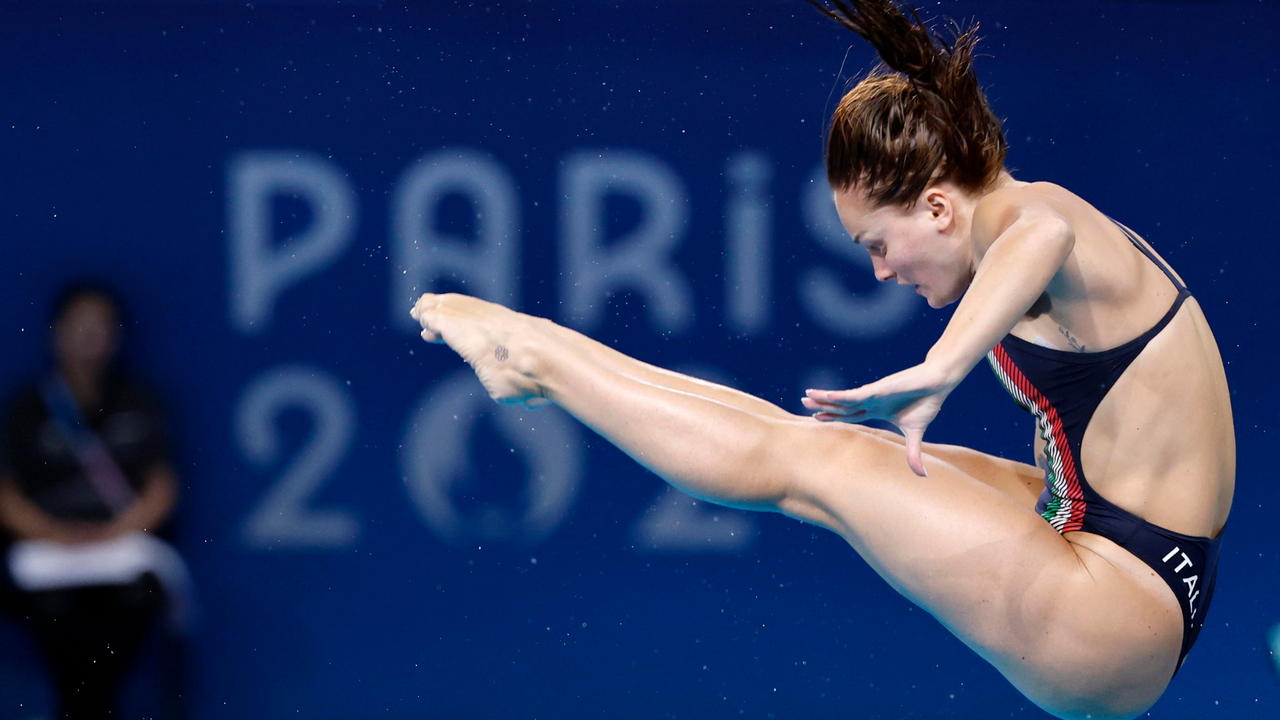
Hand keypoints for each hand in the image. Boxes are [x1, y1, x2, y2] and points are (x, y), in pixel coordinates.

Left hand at [801, 363, 955, 476]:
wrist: (938, 383)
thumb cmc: (927, 403)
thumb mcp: (915, 433)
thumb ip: (912, 453)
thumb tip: (921, 475)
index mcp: (877, 410)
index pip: (850, 415)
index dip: (834, 417)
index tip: (817, 419)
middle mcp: (871, 401)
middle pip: (842, 406)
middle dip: (823, 406)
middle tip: (803, 404)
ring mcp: (872, 394)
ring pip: (843, 398)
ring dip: (825, 398)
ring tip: (807, 396)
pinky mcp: (878, 389)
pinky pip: (855, 394)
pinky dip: (840, 396)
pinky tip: (825, 395)